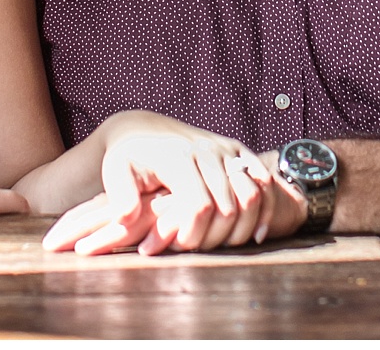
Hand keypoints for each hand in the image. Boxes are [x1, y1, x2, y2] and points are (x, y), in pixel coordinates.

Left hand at [41, 113, 282, 254]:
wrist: (144, 129)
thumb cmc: (127, 157)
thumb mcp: (114, 172)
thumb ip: (119, 195)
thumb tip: (127, 218)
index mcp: (178, 157)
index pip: (199, 205)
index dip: (193, 234)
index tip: (178, 248)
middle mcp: (206, 150)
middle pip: (228, 204)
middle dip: (215, 236)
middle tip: (198, 250)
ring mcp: (225, 148)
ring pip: (252, 193)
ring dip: (244, 227)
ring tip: (226, 245)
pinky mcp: (237, 150)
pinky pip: (263, 181)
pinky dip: (266, 209)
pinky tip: (257, 234)